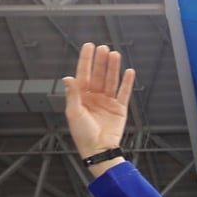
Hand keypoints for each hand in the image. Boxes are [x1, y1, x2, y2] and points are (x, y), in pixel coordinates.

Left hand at [62, 43, 134, 175]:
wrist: (98, 150)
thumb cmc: (82, 135)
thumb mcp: (73, 113)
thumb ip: (73, 94)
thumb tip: (68, 78)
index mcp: (81, 97)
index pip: (83, 73)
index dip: (86, 60)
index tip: (88, 47)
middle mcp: (94, 97)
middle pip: (98, 74)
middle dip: (100, 61)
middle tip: (103, 48)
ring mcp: (107, 102)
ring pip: (111, 81)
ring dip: (113, 68)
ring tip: (115, 55)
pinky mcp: (119, 109)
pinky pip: (124, 93)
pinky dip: (127, 83)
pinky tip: (128, 72)